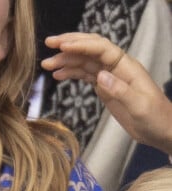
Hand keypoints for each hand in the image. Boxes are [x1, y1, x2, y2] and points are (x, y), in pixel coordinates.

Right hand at [42, 32, 171, 155]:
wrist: (161, 130)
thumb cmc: (156, 118)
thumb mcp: (140, 107)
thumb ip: (121, 91)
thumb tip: (100, 76)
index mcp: (126, 67)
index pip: (101, 49)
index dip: (81, 45)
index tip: (62, 46)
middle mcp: (116, 68)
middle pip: (90, 49)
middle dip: (70, 44)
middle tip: (48, 44)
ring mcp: (110, 77)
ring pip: (85, 63)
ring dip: (66, 61)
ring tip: (46, 65)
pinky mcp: (105, 88)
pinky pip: (85, 76)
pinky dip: (71, 73)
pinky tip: (58, 75)